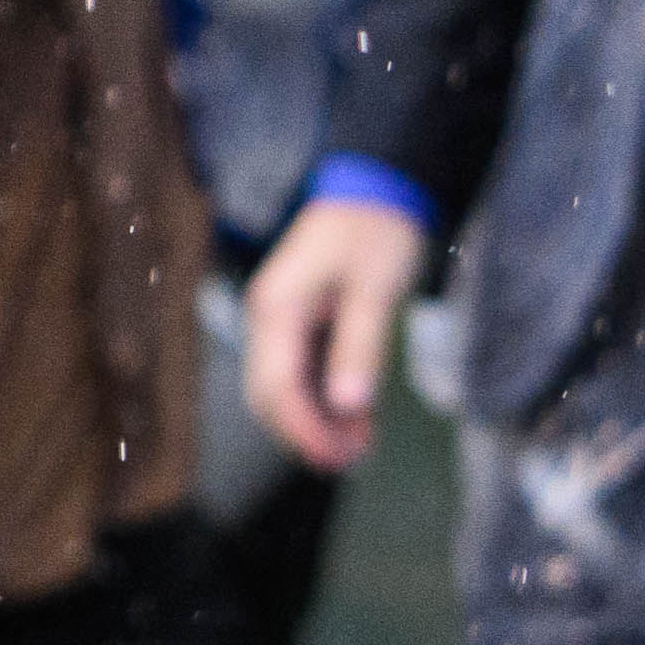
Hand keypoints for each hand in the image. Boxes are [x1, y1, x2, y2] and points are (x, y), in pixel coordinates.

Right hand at [246, 190, 427, 474]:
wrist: (376, 184)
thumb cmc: (375, 229)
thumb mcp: (374, 289)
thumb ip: (359, 348)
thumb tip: (347, 406)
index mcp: (277, 308)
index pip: (277, 387)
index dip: (305, 430)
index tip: (338, 459)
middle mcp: (268, 317)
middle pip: (270, 395)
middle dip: (307, 433)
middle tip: (351, 461)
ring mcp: (280, 320)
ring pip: (283, 388)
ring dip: (316, 420)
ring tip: (360, 445)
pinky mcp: (299, 320)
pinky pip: (302, 371)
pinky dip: (325, 399)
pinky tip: (357, 417)